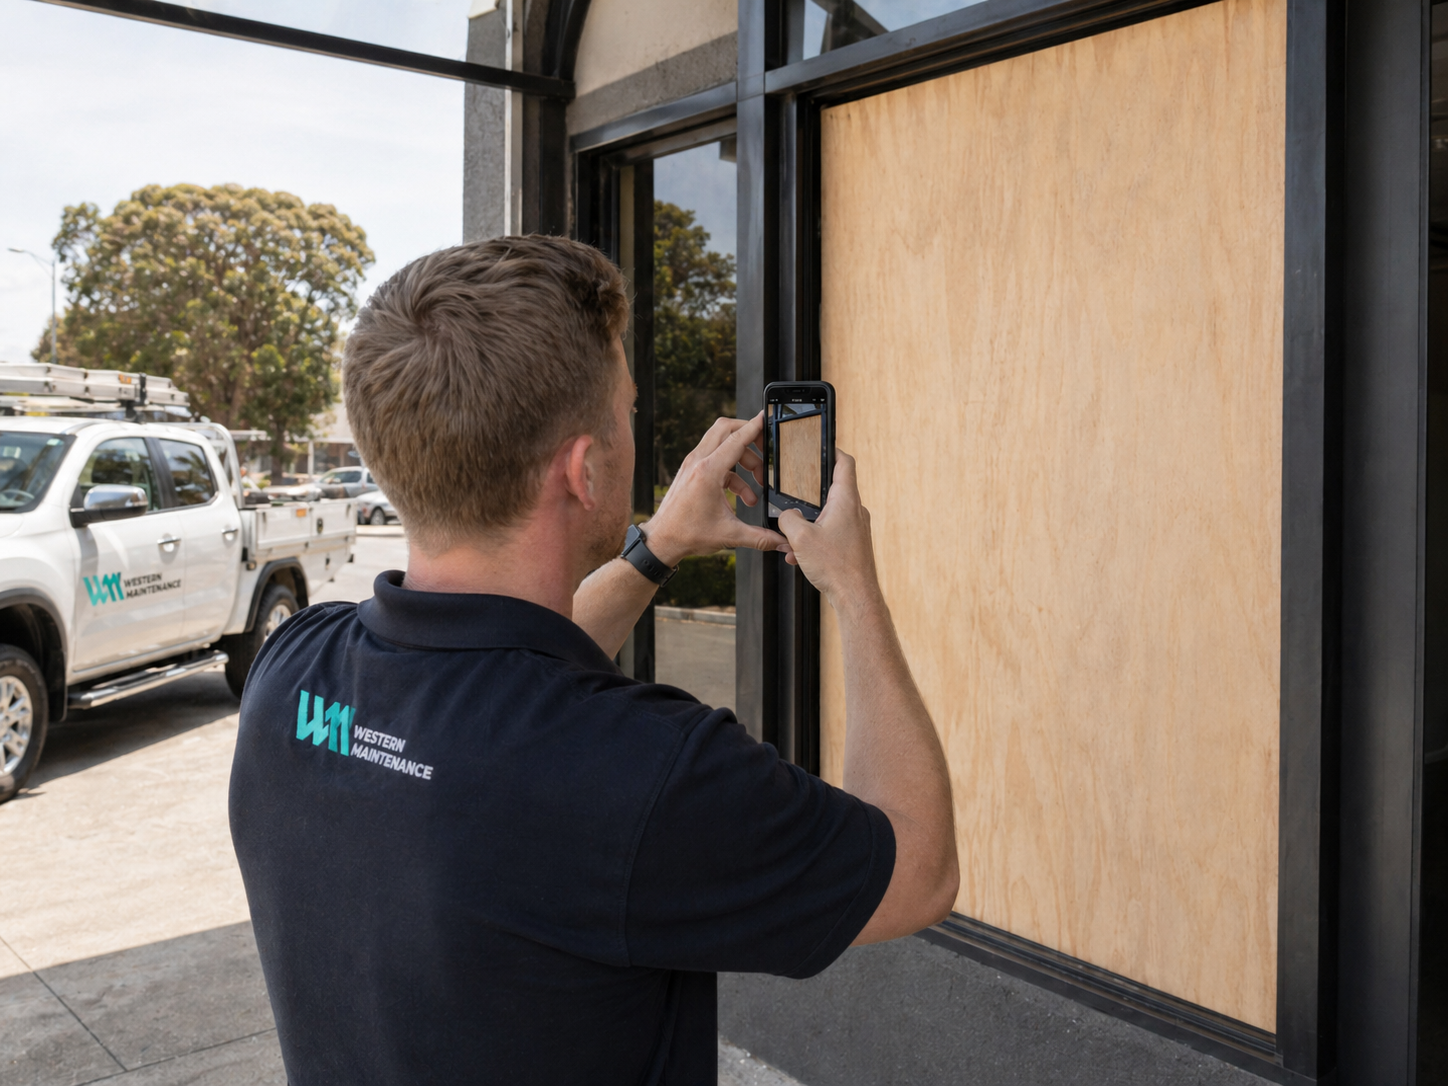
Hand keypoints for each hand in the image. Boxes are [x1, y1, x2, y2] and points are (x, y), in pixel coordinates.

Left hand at [644, 413, 787, 564]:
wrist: (662, 540)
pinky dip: (733, 471)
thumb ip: (760, 537)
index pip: (736, 439)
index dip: (754, 427)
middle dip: (748, 433)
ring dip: (743, 457)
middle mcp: (698, 462)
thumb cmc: (687, 534)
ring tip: (758, 481)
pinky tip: (743, 495)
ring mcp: (693, 464)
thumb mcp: (729, 535)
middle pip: (725, 429)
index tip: (766, 418)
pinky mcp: (691, 471)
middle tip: (765, 446)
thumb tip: (780, 541)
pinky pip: (716, 460)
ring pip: (721, 443)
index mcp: (708, 472)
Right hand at [775, 451, 881, 616]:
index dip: (831, 450)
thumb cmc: (836, 567)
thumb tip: (786, 516)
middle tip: (794, 492)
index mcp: (846, 501)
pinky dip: (815, 539)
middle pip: (833, 489)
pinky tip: (799, 556)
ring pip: (828, 515)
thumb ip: (788, 519)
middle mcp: (855, 511)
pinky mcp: (853, 544)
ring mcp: (856, 528)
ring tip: (792, 537)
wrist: (855, 597)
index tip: (820, 446)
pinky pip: (831, 533)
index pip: (844, 463)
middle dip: (810, 493)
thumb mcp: (801, 538)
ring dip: (809, 523)